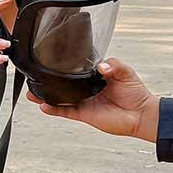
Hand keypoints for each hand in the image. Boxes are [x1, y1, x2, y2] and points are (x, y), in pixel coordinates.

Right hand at [36, 58, 161, 141]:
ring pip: (60, 98)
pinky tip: (43, 105)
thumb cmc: (135, 92)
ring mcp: (84, 101)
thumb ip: (113, 64)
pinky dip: (54, 110)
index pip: (76, 69)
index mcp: (94, 76)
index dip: (65, 65)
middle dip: (49, 81)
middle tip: (34, 76)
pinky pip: (65, 111)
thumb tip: (100, 67)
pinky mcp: (84, 114)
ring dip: (45, 96)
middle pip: (63, 84)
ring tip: (31, 93)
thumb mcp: (125, 71)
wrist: (141, 114)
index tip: (51, 59)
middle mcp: (86, 89)